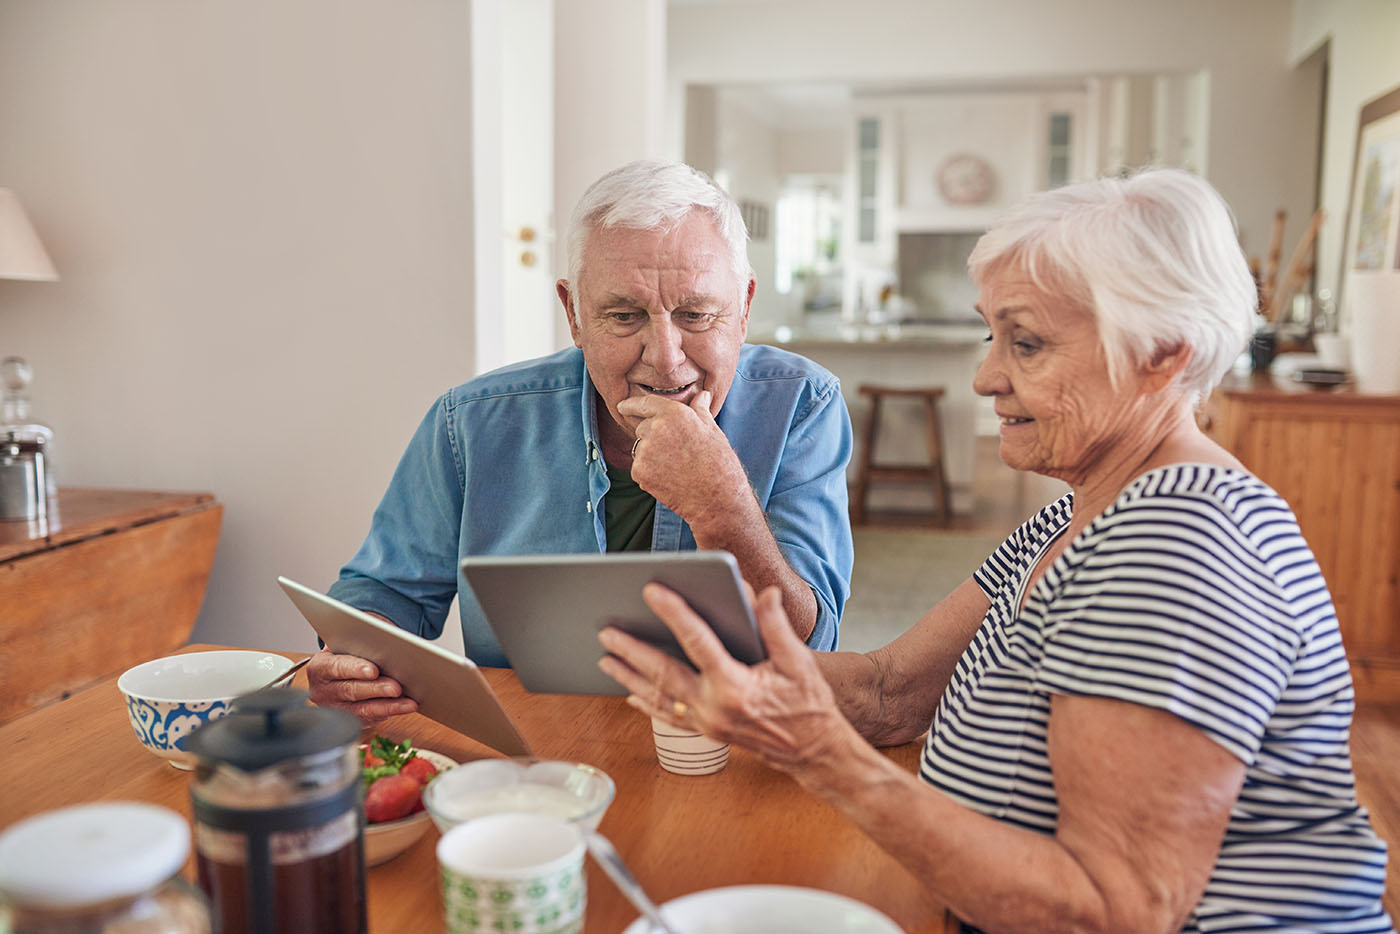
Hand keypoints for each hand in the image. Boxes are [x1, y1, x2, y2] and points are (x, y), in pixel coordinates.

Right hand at [306, 648, 417, 724]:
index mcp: (320, 667)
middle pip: (351, 691)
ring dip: (388, 707)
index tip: (374, 670)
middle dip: (376, 689)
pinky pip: (370, 719)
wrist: (341, 668)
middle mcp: (323, 691)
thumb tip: (385, 640)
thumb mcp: (350, 639)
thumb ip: (361, 639)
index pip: (336, 667)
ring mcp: (336, 708)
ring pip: (362, 710)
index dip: (355, 669)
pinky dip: (389, 713)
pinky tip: (405, 707)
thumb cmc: (349, 650)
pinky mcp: (349, 719)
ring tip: (408, 703)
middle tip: (396, 688)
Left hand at [597, 583, 849, 774]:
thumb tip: (764, 593)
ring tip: (606, 658)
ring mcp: (707, 723)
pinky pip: (669, 717)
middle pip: (664, 673)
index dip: (674, 613)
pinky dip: (648, 703)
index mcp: (735, 686)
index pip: (697, 642)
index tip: (651, 591)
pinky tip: (631, 694)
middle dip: (632, 650)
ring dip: (630, 676)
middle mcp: (714, 708)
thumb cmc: (808, 705)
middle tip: (608, 631)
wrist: (813, 751)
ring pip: (659, 697)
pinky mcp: (707, 732)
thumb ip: (776, 626)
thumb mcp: (798, 661)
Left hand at [618, 390, 750, 526]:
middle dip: (652, 437)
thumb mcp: (712, 430)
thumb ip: (699, 410)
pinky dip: (650, 473)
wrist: (716, 498)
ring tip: (676, 467)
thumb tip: (701, 396)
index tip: (622, 406)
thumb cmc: (719, 463)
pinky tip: (670, 479)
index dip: (631, 405)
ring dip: (651, 456)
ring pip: (640, 449)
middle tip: (676, 453)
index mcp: (674, 413)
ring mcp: (646, 451)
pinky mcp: (640, 471)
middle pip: (642, 428)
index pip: (645, 403)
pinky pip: (639, 468)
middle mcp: (656, 428)